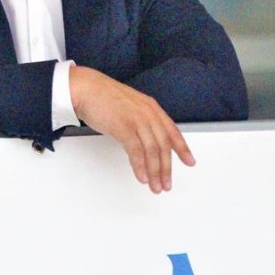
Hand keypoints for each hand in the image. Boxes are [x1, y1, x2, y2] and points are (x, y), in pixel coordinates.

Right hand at [68, 65, 193, 193]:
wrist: (85, 88)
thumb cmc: (103, 97)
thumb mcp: (130, 106)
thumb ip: (141, 120)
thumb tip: (146, 140)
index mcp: (151, 107)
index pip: (172, 131)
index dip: (182, 148)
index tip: (189, 161)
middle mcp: (148, 113)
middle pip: (163, 145)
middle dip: (166, 168)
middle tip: (166, 184)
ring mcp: (136, 119)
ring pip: (152, 150)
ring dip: (154, 172)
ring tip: (155, 186)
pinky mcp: (123, 126)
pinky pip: (136, 151)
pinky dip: (140, 166)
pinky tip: (141, 177)